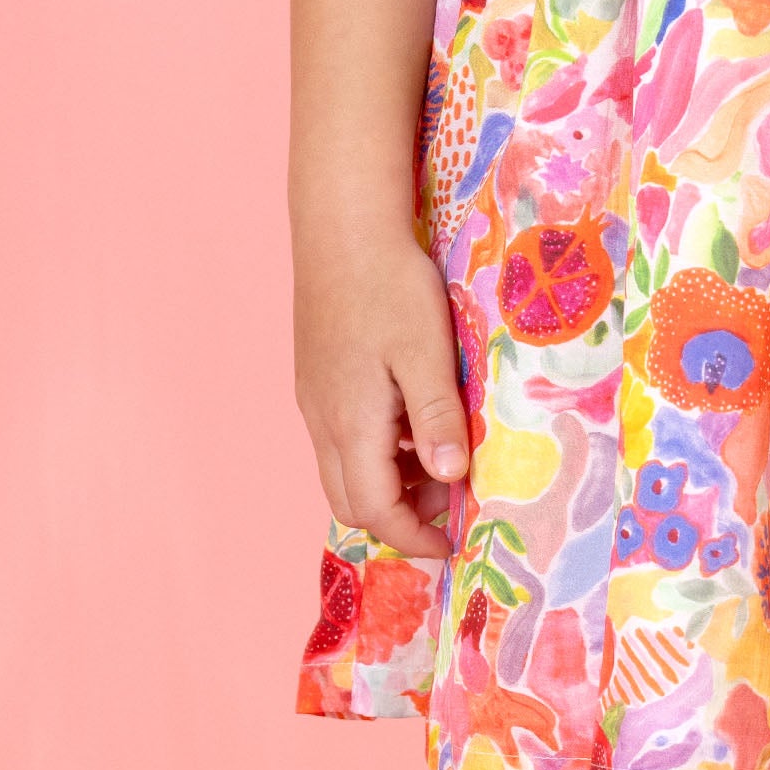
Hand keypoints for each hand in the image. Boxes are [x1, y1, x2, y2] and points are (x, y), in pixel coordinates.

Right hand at [294, 217, 469, 558]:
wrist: (341, 229)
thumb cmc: (389, 285)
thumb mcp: (427, 351)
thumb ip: (437, 417)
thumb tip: (452, 478)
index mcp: (351, 423)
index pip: (375, 511)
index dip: (415, 537)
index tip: (454, 540)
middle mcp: (324, 421)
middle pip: (352, 502)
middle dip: (401, 516)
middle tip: (454, 497)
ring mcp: (315, 401)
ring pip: (344, 470)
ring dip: (390, 482)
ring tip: (442, 453)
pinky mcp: (316, 381)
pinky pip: (341, 439)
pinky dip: (378, 450)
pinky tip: (412, 417)